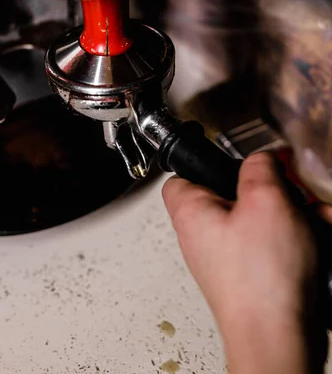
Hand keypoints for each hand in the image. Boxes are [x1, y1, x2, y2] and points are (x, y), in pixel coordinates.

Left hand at [162, 152, 327, 373]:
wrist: (278, 338)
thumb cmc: (260, 280)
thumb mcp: (265, 199)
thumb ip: (260, 167)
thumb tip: (263, 159)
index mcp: (192, 212)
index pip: (180, 175)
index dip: (203, 161)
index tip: (228, 157)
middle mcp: (205, 236)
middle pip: (232, 194)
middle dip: (270, 190)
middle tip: (287, 192)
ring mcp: (228, 257)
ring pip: (262, 219)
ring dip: (292, 214)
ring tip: (310, 221)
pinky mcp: (252, 275)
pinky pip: (275, 245)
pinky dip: (297, 239)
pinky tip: (316, 242)